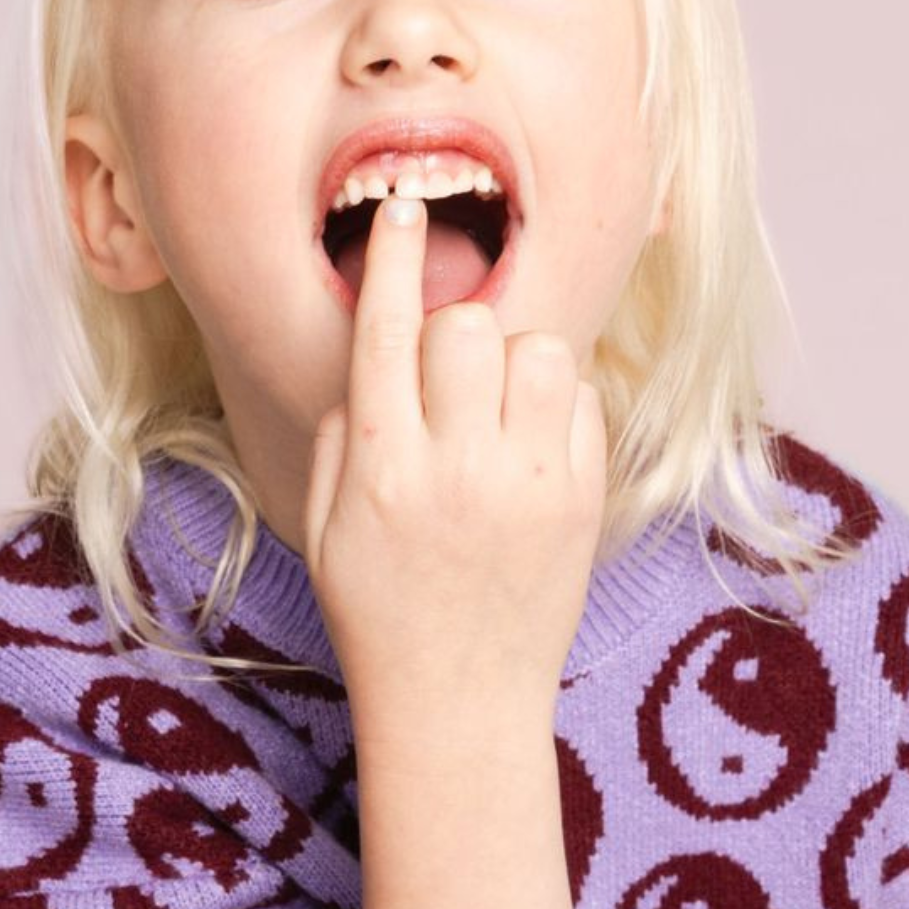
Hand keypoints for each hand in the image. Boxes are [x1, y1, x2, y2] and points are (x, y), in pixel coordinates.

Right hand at [303, 196, 607, 733]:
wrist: (460, 702)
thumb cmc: (380, 611)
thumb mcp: (326, 526)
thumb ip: (344, 431)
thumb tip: (376, 353)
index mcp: (385, 469)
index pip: (387, 332)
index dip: (393, 256)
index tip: (402, 206)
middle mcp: (460, 468)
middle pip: (468, 326)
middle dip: (454, 331)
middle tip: (449, 376)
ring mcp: (531, 484)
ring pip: (539, 350)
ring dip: (512, 360)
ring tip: (496, 408)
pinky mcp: (583, 501)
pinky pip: (581, 400)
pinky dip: (555, 403)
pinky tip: (531, 445)